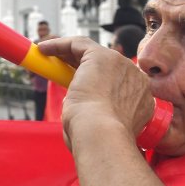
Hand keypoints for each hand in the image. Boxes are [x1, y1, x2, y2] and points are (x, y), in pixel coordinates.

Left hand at [37, 37, 152, 142]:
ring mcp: (121, 65)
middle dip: (80, 64)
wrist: (101, 136)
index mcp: (142, 100)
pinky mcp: (101, 55)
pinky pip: (78, 44)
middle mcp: (136, 79)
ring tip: (46, 56)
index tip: (76, 87)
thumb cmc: (98, 142)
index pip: (116, 85)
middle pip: (105, 66)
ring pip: (91, 52)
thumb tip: (75, 107)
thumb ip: (95, 116)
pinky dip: (59, 44)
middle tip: (58, 68)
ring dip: (67, 52)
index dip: (96, 83)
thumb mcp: (101, 130)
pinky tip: (42, 49)